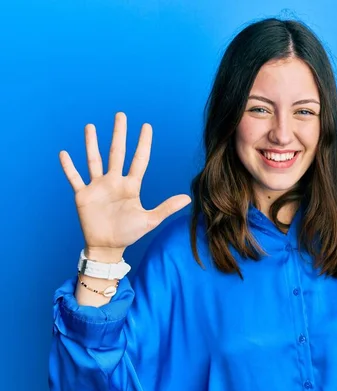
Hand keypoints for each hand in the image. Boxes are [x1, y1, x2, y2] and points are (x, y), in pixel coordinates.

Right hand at [59, 112, 190, 261]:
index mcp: (131, 185)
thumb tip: (188, 198)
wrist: (108, 247)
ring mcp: (98, 187)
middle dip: (119, 134)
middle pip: (117, 153)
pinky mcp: (83, 195)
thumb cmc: (129, 233)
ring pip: (94, 160)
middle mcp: (114, 181)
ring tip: (90, 126)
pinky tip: (64, 153)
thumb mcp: (150, 220)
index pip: (139, 159)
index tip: (146, 126)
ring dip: (91, 143)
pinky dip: (68, 167)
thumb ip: (167, 207)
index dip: (143, 143)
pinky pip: (74, 178)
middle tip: (120, 115)